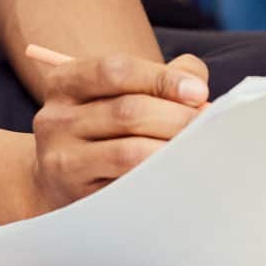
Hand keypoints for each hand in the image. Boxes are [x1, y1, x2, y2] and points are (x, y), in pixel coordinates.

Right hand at [28, 50, 210, 211]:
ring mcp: (61, 158)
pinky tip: (179, 172)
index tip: (199, 92)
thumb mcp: (120, 93)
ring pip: (129, 152)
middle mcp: (55, 118)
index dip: (162, 79)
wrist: (59, 179)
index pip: (116, 70)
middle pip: (127, 111)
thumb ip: (161, 78)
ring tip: (200, 148)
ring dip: (173, 149)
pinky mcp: (75, 194)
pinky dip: (159, 176)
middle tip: (210, 126)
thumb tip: (199, 87)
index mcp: (65, 81)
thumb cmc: (104, 128)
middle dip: (177, 118)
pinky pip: (127, 184)